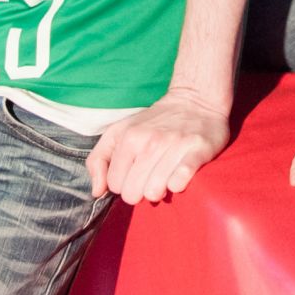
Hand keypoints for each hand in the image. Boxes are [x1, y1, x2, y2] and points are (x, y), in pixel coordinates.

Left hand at [87, 88, 229, 203]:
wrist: (196, 101)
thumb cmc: (154, 122)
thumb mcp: (118, 132)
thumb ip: (98, 160)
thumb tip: (97, 191)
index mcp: (128, 137)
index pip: (114, 185)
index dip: (124, 183)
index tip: (134, 171)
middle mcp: (150, 141)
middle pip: (132, 194)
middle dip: (140, 190)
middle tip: (149, 176)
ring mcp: (174, 146)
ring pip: (153, 194)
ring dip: (159, 190)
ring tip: (164, 176)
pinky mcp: (197, 151)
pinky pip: (178, 184)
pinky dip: (177, 185)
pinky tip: (179, 174)